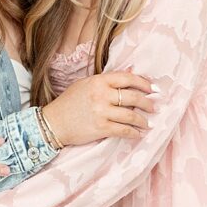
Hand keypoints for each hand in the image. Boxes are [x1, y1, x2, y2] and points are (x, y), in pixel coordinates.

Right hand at [41, 71, 156, 145]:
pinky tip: (138, 134)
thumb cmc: (68, 102)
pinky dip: (134, 133)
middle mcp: (101, 95)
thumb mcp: (85, 84)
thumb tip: (131, 72)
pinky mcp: (101, 128)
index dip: (143, 83)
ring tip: (148, 123)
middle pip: (133, 97)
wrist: (53, 123)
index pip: (127, 78)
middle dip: (147, 103)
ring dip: (143, 120)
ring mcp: (101, 112)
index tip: (153, 89)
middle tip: (154, 107)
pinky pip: (124, 130)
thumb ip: (107, 80)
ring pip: (131, 115)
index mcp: (98, 81)